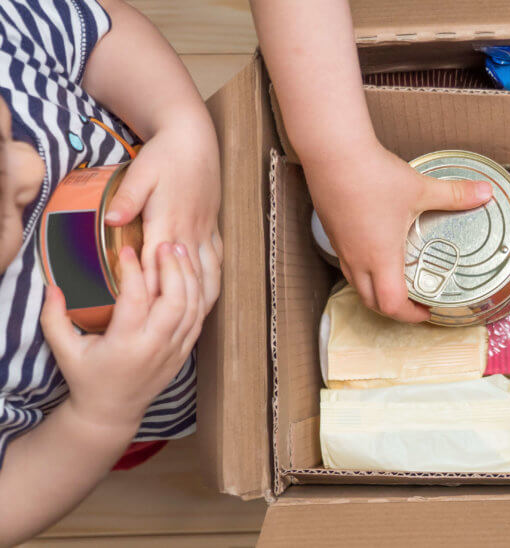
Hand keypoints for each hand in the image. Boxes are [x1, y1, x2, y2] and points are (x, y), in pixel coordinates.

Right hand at [40, 243, 203, 431]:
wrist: (112, 412)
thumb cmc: (87, 378)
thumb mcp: (65, 351)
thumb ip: (54, 319)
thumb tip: (53, 286)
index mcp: (125, 345)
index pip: (135, 300)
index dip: (133, 271)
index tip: (127, 249)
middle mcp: (155, 347)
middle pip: (175, 301)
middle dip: (173, 269)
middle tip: (164, 243)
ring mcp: (174, 350)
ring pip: (192, 308)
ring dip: (189, 277)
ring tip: (180, 251)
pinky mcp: (185, 352)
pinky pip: (198, 319)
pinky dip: (198, 294)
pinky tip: (191, 274)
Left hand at [103, 116, 221, 309]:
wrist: (194, 139)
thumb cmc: (165, 156)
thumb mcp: (141, 172)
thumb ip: (127, 198)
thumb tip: (109, 220)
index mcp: (169, 223)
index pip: (159, 267)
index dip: (151, 293)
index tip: (142, 317)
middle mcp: (190, 233)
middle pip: (187, 279)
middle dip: (177, 307)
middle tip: (165, 332)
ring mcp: (205, 232)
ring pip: (209, 276)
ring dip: (200, 301)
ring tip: (189, 324)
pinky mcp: (213, 227)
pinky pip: (217, 262)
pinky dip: (213, 283)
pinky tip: (207, 296)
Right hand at [305, 143, 491, 322]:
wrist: (333, 153)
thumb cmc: (373, 175)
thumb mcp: (420, 188)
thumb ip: (455, 194)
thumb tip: (486, 193)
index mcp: (381, 257)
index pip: (392, 305)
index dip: (411, 315)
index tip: (428, 310)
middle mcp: (358, 259)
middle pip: (372, 302)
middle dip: (395, 309)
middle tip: (416, 301)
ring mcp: (342, 247)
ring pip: (356, 285)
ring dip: (377, 291)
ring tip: (399, 279)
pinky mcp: (334, 234)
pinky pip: (348, 264)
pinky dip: (364, 270)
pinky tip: (378, 250)